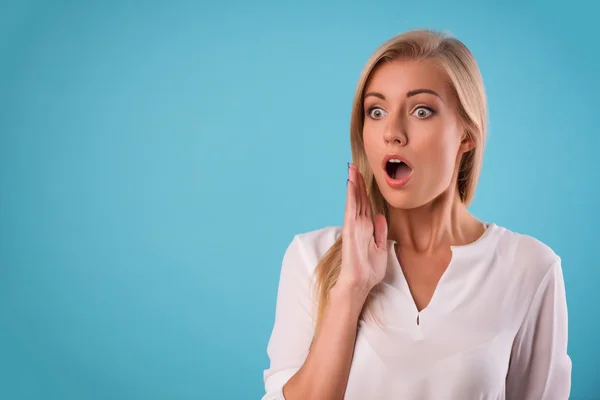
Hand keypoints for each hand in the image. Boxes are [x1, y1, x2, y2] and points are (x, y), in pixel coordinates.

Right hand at [336, 163, 388, 296]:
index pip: (366, 205)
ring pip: (354, 200)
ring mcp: (354, 226)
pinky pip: (351, 209)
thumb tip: (380, 216)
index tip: (364, 177)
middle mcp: (359, 224)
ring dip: (353, 184)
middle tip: (354, 166)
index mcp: (367, 228)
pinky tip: (351, 184)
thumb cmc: (369, 270)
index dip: (365, 191)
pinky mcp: (350, 229)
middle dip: (357, 182)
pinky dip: (351, 196)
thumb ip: (380, 232)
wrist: (361, 283)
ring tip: (351, 169)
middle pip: (359, 199)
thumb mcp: (381, 248)